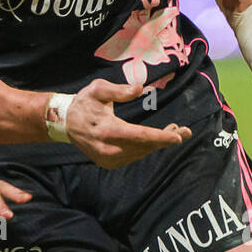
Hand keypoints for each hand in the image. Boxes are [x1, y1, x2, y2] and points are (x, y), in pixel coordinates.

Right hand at [66, 79, 191, 168]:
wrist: (65, 123)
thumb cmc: (85, 102)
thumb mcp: (98, 89)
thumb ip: (119, 90)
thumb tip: (140, 88)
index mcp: (108, 130)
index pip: (140, 136)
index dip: (161, 137)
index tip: (178, 136)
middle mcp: (109, 148)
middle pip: (145, 146)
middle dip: (166, 138)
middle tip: (186, 131)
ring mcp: (108, 158)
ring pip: (141, 153)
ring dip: (158, 143)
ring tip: (174, 131)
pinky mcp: (108, 162)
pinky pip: (133, 156)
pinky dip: (146, 148)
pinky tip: (155, 139)